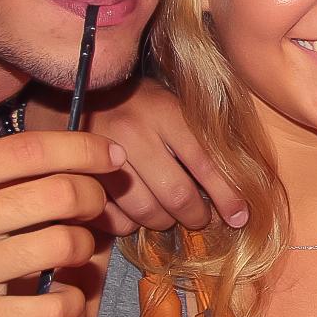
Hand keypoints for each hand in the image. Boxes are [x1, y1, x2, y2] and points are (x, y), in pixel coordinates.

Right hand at [0, 132, 119, 316]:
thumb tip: (60, 154)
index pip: (32, 149)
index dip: (85, 149)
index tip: (110, 156)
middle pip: (61, 193)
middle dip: (94, 198)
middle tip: (96, 208)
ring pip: (64, 245)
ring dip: (85, 248)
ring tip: (75, 252)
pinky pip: (52, 309)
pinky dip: (72, 302)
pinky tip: (62, 298)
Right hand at [27, 77, 246, 233]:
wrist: (73, 92)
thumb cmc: (135, 101)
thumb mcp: (171, 104)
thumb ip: (201, 137)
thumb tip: (243, 179)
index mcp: (164, 112)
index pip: (205, 162)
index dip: (227, 195)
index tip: (240, 217)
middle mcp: (134, 133)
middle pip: (177, 195)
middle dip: (196, 216)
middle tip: (200, 218)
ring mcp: (102, 156)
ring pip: (146, 211)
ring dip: (165, 222)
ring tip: (170, 216)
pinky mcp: (80, 177)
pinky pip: (116, 219)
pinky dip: (131, 224)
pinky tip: (137, 212)